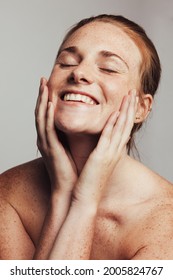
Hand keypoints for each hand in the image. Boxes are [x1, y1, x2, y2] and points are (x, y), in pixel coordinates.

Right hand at [35, 78, 77, 193]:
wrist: (69, 190)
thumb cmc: (71, 171)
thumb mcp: (69, 150)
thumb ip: (68, 138)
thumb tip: (75, 127)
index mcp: (50, 139)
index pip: (46, 116)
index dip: (46, 100)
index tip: (49, 86)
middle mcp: (44, 140)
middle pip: (41, 113)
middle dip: (41, 96)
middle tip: (42, 80)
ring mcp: (46, 144)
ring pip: (41, 118)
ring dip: (42, 101)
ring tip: (44, 86)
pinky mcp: (51, 149)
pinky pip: (48, 129)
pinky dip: (48, 116)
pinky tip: (50, 104)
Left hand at [73, 91, 137, 204]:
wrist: (86, 199)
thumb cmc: (89, 182)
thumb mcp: (98, 164)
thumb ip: (101, 152)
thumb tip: (100, 144)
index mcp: (114, 153)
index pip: (124, 129)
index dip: (128, 114)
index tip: (130, 101)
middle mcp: (115, 152)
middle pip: (126, 125)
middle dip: (130, 108)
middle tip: (134, 92)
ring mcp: (109, 154)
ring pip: (120, 128)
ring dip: (125, 111)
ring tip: (129, 96)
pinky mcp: (100, 156)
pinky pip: (108, 137)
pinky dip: (113, 124)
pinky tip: (116, 113)